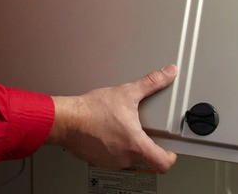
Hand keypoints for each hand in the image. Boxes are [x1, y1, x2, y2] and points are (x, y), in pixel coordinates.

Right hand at [47, 64, 177, 172]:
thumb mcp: (126, 92)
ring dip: (128, 145)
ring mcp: (112, 161)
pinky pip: (113, 158)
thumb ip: (151, 83)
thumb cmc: (92, 110)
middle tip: (141, 128)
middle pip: (145, 158)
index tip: (170, 150)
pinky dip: (113, 147)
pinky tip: (107, 133)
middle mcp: (125, 157)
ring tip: (120, 128)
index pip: (163, 163)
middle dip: (145, 143)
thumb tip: (167, 73)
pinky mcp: (99, 161)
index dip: (170, 157)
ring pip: (128, 158)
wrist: (67, 119)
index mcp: (136, 144)